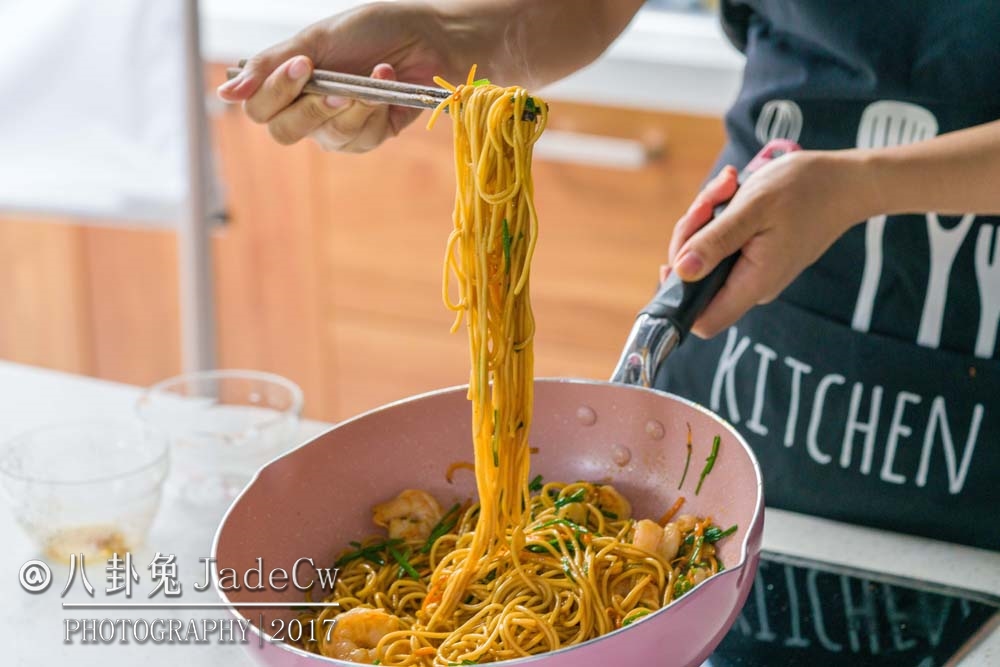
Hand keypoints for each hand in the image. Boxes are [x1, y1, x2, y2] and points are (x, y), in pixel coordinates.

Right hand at [216, 3, 449, 151]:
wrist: (426, 36)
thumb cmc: (372, 30)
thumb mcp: (315, 39)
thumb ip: (269, 66)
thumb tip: (225, 93)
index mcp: (288, 82)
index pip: (258, 108)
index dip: (275, 93)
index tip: (302, 64)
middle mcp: (308, 109)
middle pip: (284, 132)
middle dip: (311, 108)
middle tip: (336, 86)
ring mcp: (338, 127)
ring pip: (328, 137)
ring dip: (354, 105)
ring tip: (375, 75)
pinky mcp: (370, 136)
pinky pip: (361, 139)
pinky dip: (377, 109)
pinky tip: (389, 84)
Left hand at [665, 151, 870, 337]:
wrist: (844, 182)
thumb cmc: (804, 190)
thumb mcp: (752, 208)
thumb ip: (715, 243)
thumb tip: (681, 272)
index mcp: (754, 282)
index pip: (703, 321)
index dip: (678, 297)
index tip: (675, 258)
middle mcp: (752, 286)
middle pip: (696, 282)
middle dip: (690, 238)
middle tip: (709, 202)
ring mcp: (754, 272)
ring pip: (705, 258)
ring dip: (704, 221)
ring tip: (727, 187)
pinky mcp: (755, 257)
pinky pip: (721, 246)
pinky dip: (719, 219)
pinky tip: (732, 191)